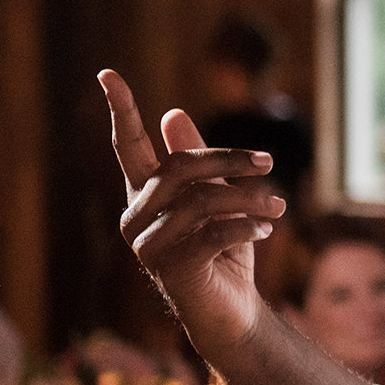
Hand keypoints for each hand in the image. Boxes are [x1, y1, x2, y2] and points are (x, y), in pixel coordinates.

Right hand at [98, 69, 284, 351]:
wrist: (232, 311)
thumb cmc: (223, 250)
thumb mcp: (217, 199)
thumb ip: (198, 161)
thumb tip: (172, 113)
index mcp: (145, 194)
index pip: (127, 146)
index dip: (120, 110)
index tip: (107, 73)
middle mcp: (136, 216)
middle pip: (181, 167)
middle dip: (230, 160)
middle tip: (269, 163)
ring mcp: (148, 245)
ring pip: (203, 200)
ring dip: (251, 198)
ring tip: (277, 206)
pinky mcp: (170, 269)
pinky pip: (215, 231)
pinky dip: (248, 226)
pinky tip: (267, 230)